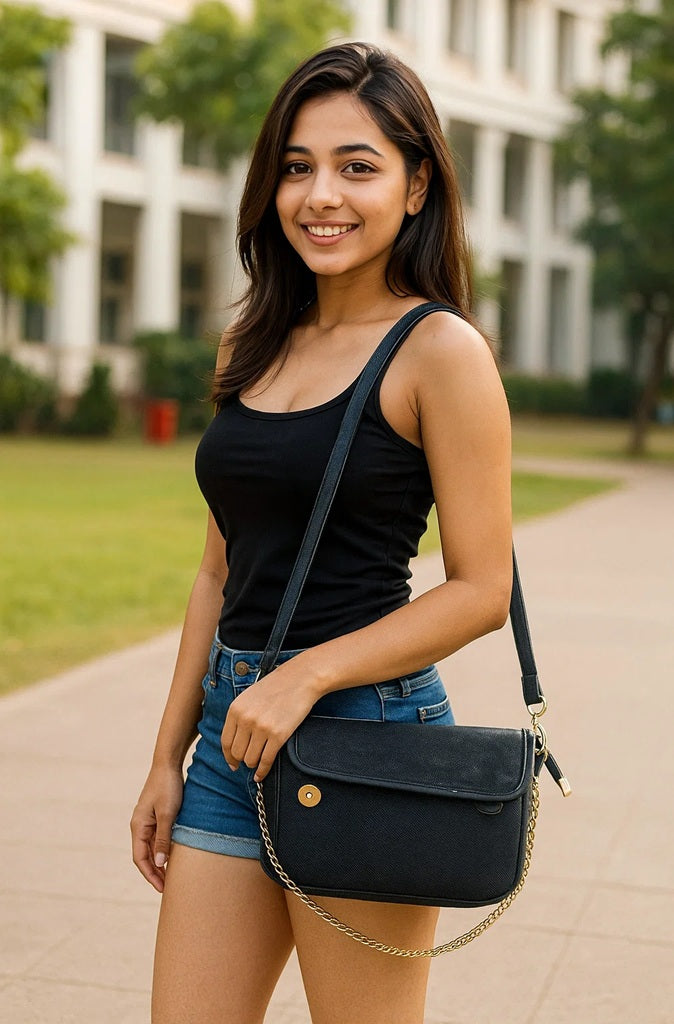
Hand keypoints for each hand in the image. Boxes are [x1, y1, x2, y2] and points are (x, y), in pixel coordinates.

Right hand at [130, 764, 183, 891]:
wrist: (168, 764)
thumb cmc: (168, 787)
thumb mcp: (167, 814)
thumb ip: (163, 839)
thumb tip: (161, 863)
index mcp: (138, 826)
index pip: (140, 858)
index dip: (150, 875)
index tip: (162, 888)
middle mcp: (139, 825)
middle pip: (144, 855)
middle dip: (154, 872)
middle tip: (167, 887)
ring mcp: (147, 820)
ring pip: (151, 848)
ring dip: (159, 862)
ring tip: (171, 876)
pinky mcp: (155, 815)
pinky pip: (157, 838)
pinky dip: (163, 849)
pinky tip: (173, 856)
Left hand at [221, 656, 319, 781]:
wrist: (301, 678)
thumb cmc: (277, 686)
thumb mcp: (249, 697)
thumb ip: (240, 716)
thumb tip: (235, 743)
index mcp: (235, 709)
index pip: (225, 742)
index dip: (228, 756)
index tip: (232, 763)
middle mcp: (245, 719)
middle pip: (237, 753)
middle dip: (242, 761)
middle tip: (248, 763)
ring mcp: (261, 728)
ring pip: (250, 760)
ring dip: (253, 764)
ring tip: (258, 762)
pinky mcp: (278, 735)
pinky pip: (266, 760)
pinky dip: (263, 771)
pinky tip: (261, 774)